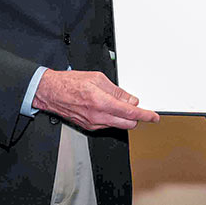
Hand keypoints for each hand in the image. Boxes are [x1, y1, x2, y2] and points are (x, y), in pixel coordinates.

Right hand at [32, 69, 159, 130]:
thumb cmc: (70, 82)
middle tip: (137, 107)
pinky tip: (108, 108)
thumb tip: (130, 99)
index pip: (130, 113)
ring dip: (124, 117)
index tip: (153, 116)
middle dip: (135, 117)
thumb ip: (117, 91)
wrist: (52, 92)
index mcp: (101, 102)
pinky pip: (107, 125)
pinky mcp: (89, 127)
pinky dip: (113, 118)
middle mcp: (98, 117)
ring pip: (118, 125)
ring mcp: (93, 124)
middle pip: (127, 123)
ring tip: (118, 104)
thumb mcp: (98, 78)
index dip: (145, 115)